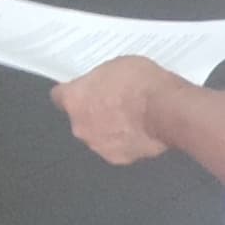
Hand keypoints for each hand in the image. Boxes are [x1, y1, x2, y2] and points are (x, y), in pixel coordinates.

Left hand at [54, 56, 184, 164]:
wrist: (165, 110)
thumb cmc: (142, 84)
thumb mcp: (116, 66)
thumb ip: (100, 81)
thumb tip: (102, 86)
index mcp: (74, 100)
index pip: (59, 96)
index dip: (71, 92)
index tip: (80, 90)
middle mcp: (81, 126)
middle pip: (80, 119)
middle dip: (93, 112)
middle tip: (114, 102)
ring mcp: (99, 145)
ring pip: (98, 136)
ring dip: (109, 129)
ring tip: (131, 117)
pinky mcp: (118, 158)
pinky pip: (118, 148)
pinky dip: (125, 142)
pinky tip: (140, 130)